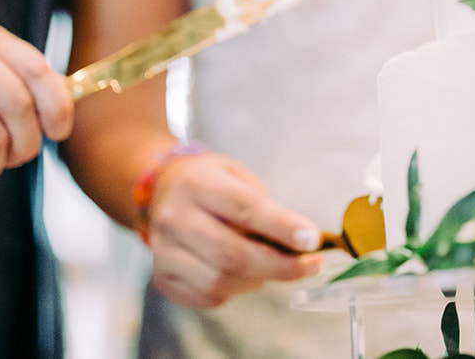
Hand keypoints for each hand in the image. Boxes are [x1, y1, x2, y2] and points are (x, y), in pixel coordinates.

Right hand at [145, 153, 323, 307]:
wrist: (163, 190)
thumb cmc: (212, 183)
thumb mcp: (238, 177)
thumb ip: (266, 208)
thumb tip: (302, 243)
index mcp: (196, 183)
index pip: (244, 208)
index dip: (281, 226)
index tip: (312, 240)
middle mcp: (173, 217)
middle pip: (231, 253)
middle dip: (279, 266)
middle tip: (310, 265)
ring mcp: (163, 251)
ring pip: (219, 282)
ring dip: (256, 280)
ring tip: (269, 266)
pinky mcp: (162, 277)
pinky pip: (207, 297)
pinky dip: (234, 291)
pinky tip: (241, 274)